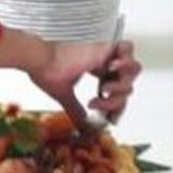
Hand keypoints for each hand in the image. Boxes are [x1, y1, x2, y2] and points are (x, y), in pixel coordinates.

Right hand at [26, 40, 140, 129]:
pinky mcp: (105, 46)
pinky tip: (110, 68)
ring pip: (133, 71)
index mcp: (95, 70)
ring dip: (122, 85)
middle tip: (95, 104)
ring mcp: (105, 53)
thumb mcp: (65, 96)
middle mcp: (102, 61)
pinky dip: (125, 61)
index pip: (118, 91)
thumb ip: (76, 110)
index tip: (110, 119)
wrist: (39, 60)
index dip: (118, 107)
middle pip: (127, 85)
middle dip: (115, 101)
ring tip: (104, 88)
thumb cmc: (45, 71)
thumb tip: (83, 126)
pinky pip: (129, 49)